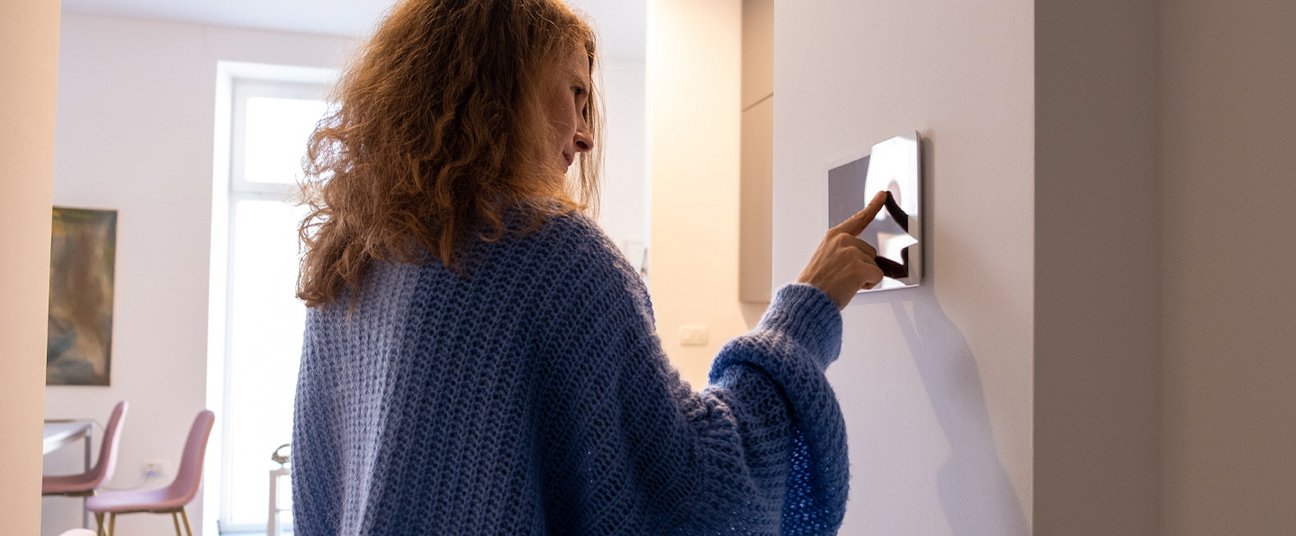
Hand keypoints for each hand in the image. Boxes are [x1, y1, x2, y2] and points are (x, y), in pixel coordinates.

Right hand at [797, 191, 887, 308]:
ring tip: (844, 283)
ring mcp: (852, 253)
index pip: (858, 219)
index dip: (873, 206)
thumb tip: (859, 258)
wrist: (808, 300)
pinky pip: (877, 276)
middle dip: (862, 266)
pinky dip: (868, 285)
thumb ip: (841, 251)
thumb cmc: (814, 284)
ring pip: (874, 265)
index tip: (883, 194)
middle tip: (842, 277)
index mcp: (834, 236)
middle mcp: (844, 240)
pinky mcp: (860, 267)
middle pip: (870, 252)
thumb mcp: (824, 257)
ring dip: (864, 277)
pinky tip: (851, 287)